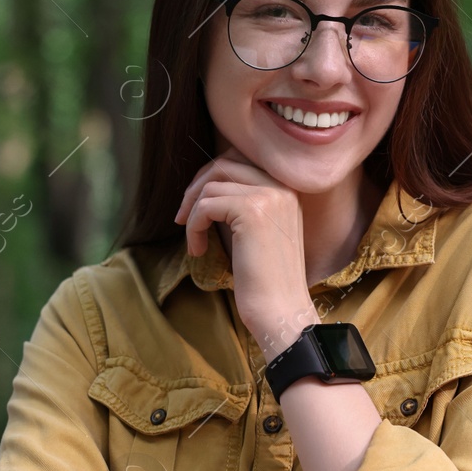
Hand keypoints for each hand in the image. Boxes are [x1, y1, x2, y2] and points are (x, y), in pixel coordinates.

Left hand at [173, 142, 316, 353]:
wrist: (281, 310)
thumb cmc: (267, 280)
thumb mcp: (260, 232)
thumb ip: (245, 204)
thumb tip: (207, 185)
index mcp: (288, 188)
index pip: (241, 160)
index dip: (211, 178)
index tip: (196, 206)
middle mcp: (283, 185)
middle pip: (224, 163)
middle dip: (196, 188)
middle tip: (183, 217)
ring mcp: (269, 195)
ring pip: (212, 185)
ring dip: (193, 213)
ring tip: (194, 241)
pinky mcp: (251, 211)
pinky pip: (206, 206)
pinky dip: (194, 227)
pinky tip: (198, 250)